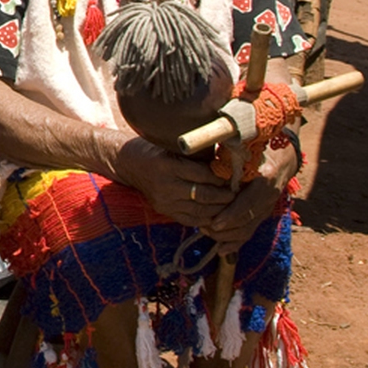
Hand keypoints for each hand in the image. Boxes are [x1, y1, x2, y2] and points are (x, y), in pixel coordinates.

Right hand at [112, 139, 234, 230]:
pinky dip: (207, 218)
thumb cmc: (155, 150)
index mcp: (167, 165)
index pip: (202, 174)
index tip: (233, 176)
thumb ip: (196, 155)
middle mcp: (165, 185)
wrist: (129, 164)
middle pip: (203, 195)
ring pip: (200, 210)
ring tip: (231, 203)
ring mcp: (164, 201)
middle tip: (237, 192)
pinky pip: (190, 220)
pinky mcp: (164, 210)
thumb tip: (226, 160)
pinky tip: (217, 214)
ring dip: (219, 208)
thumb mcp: (173, 147)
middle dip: (224, 195)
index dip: (220, 176)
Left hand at [204, 140, 295, 250]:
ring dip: (226, 236)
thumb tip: (208, 165)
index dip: (231, 214)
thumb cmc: (257, 149)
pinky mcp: (262, 215)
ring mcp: (267, 208)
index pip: (249, 203)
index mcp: (265, 179)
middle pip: (247, 220)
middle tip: (204, 227)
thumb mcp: (246, 149)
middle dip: (225, 228)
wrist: (281, 157)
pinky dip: (235, 243)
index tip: (215, 222)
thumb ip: (230, 158)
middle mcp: (269, 197)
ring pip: (247, 230)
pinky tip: (220, 250)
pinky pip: (250, 233)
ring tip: (206, 231)